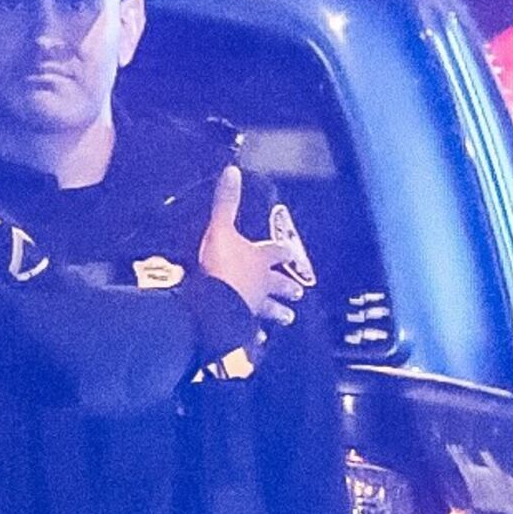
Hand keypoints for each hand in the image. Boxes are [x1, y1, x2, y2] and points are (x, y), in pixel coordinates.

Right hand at [196, 167, 309, 331]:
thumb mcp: (221, 228)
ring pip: (271, 309)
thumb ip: (226, 202)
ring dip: (279, 312)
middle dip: (287, 286)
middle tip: (299, 292)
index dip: (283, 251)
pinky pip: (252, 331)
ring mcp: (254, 306)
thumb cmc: (221, 265)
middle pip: (279, 284)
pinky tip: (261, 341)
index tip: (291, 252)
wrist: (214, 302)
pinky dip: (256, 336)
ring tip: (289, 318)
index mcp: (260, 259)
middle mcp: (262, 283)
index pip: (276, 251)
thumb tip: (232, 171)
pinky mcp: (243, 324)